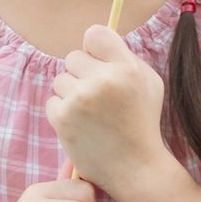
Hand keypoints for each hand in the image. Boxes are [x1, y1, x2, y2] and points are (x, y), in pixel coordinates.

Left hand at [47, 24, 165, 189]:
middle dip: (82, 73)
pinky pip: (52, 101)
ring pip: (61, 79)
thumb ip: (124, 58)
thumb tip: (94, 43)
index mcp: (126, 67)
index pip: (94, 34)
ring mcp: (80, 99)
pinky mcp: (63, 118)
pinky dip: (63, 112)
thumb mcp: (148, 82)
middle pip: (73, 57)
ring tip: (90, 113)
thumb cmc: (142, 122)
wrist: (135, 167)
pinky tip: (81, 125)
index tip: (99, 63)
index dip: (94, 48)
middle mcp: (102, 80)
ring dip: (71, 93)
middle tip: (98, 96)